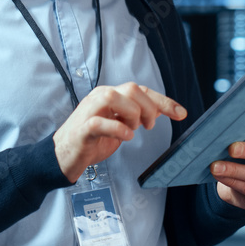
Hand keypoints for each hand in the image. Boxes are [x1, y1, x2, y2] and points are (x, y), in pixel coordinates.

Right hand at [53, 82, 186, 182]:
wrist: (63, 156)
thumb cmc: (90, 141)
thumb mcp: (119, 125)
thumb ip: (135, 115)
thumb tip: (159, 109)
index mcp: (110, 96)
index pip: (141, 90)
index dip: (164, 101)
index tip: (181, 113)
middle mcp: (100, 98)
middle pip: (131, 89)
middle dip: (149, 108)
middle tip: (149, 126)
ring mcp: (89, 111)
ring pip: (115, 97)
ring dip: (132, 115)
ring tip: (132, 130)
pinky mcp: (82, 129)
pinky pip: (100, 123)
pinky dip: (117, 129)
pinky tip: (126, 137)